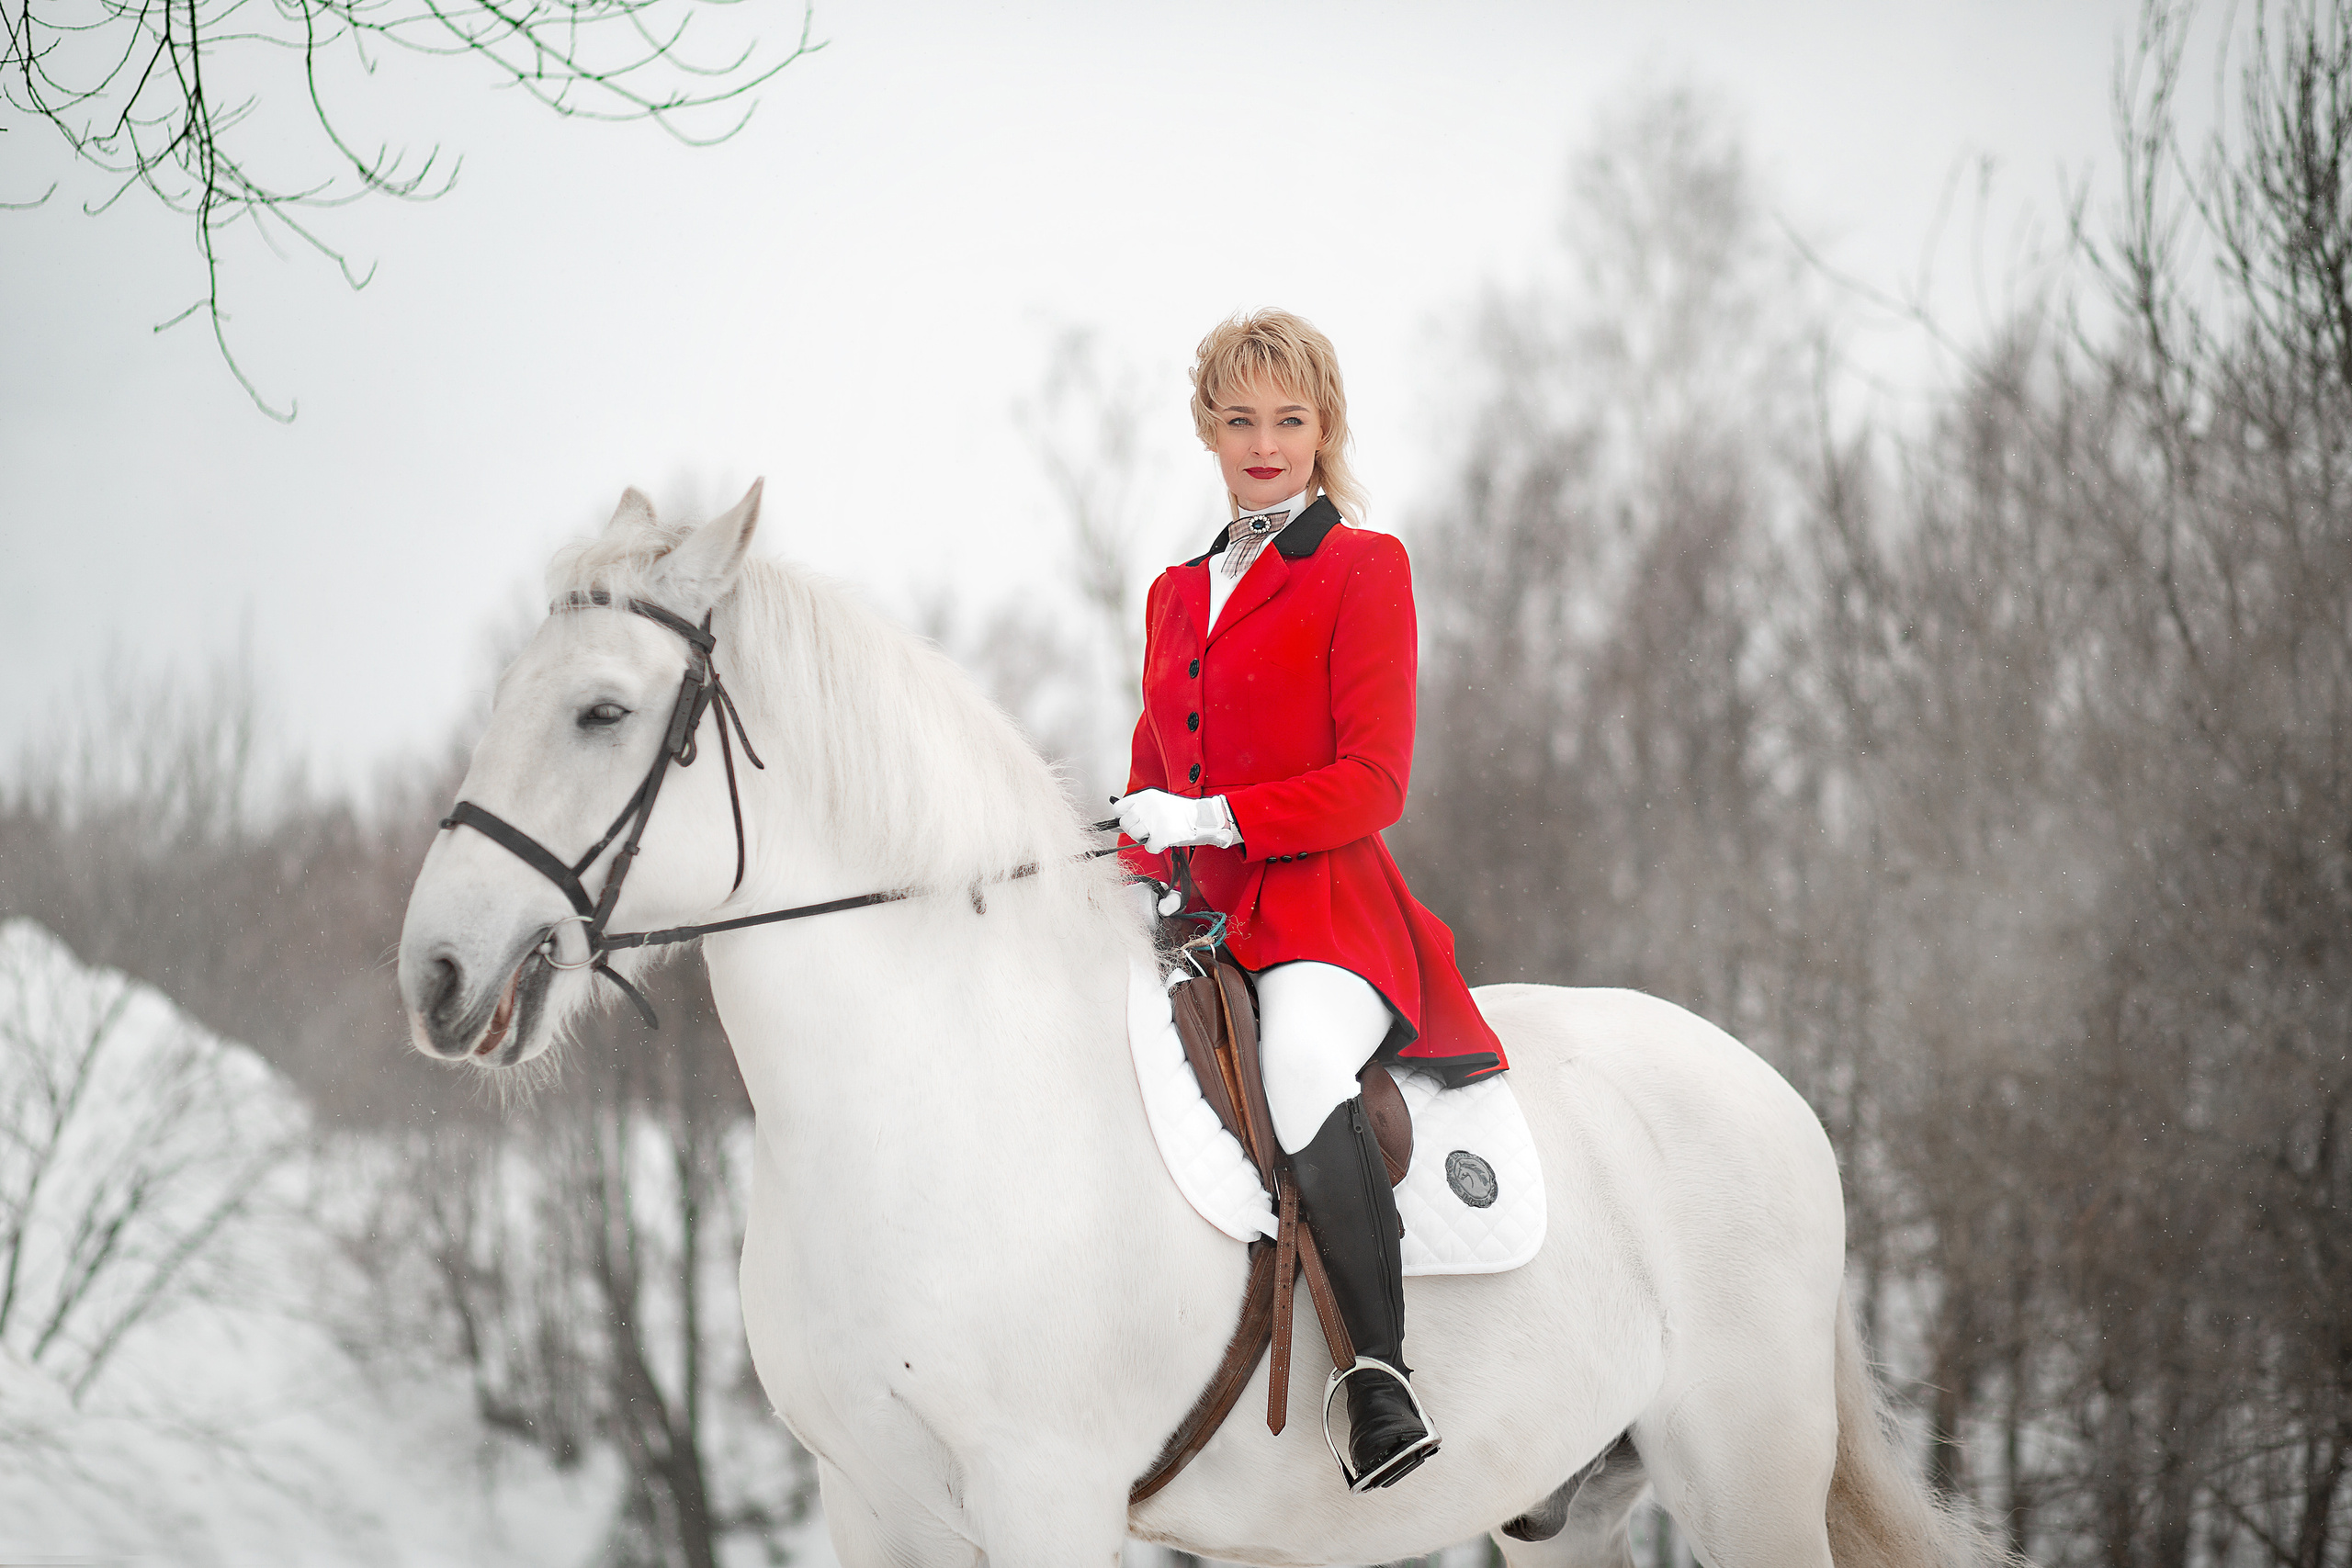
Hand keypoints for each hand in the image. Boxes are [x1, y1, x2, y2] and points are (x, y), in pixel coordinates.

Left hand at [1117, 789, 1241, 853]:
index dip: (1122, 818)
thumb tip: (1118, 824)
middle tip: (1149, 829)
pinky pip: (1149, 847)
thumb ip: (1139, 810)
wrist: (1203, 817)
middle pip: (1125, 824)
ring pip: (1135, 836)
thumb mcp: (1157, 803)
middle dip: (1135, 830)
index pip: (1118, 808)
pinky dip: (1157, 847)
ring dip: (1145, 838)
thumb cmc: (1181, 812)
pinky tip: (1165, 839)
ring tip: (1158, 833)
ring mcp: (1153, 821)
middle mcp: (1147, 807)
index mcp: (1145, 797)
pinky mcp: (1161, 835)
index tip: (1129, 822)